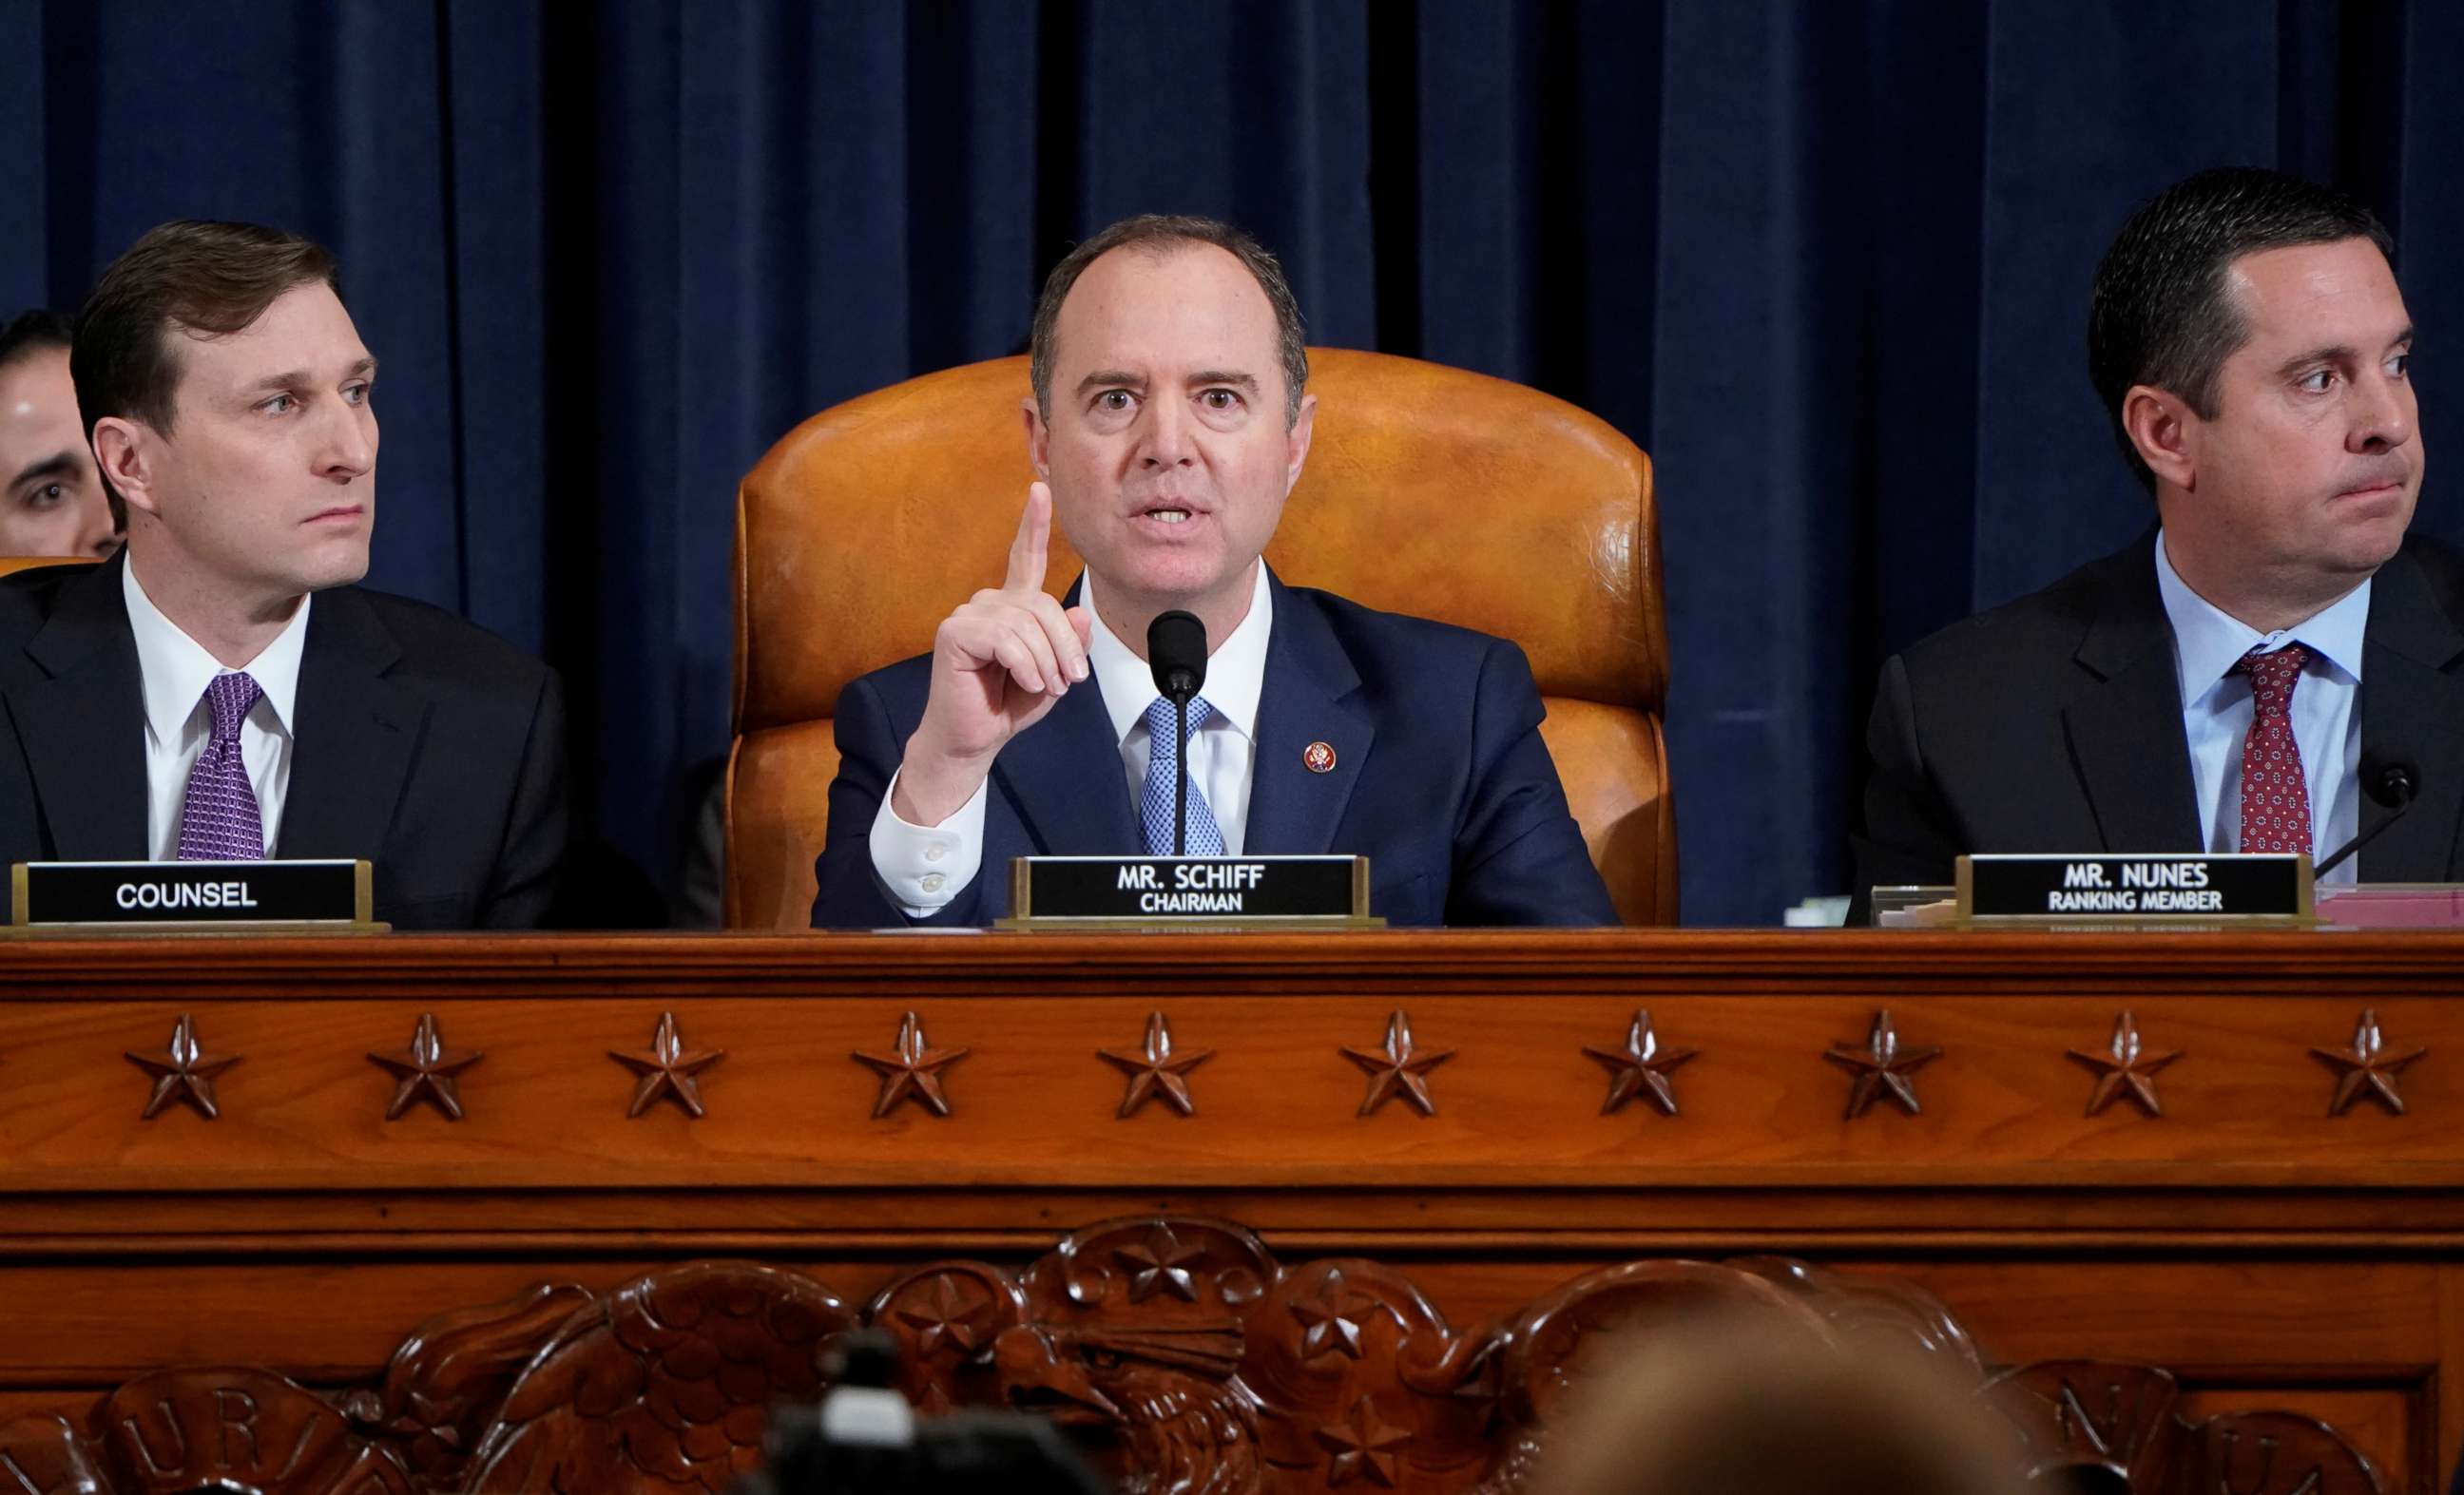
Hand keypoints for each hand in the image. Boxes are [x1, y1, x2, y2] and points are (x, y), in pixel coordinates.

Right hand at [893, 482, 1093, 824]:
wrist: (974, 739)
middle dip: (1065, 647)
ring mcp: (970, 614)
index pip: (1024, 557)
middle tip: (1068, 682)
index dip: (1034, 524)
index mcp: (1013, 607)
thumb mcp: (1054, 673)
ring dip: (1047, 662)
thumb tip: (1078, 613)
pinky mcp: (955, 632)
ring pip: (1028, 623)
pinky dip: (1025, 664)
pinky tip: (1025, 683)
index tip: (1040, 490)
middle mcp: (990, 603)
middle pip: (1045, 604)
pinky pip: (1006, 638)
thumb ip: (1070, 643)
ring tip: (1044, 687)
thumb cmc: (1009, 705)